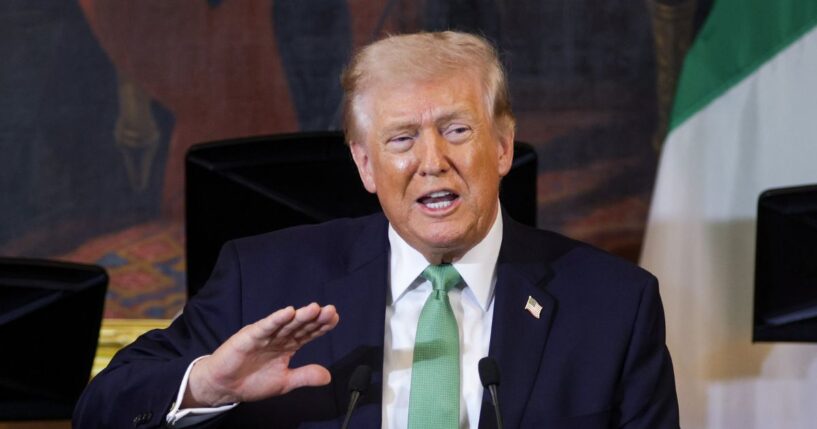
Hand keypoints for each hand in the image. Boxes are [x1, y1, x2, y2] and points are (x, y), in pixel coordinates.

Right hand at [182, 303, 338, 406]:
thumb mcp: (284, 382)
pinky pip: (265, 327)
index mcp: (288, 346)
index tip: (335, 318)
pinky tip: (288, 312)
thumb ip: (305, 376)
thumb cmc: (252, 382)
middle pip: (300, 325)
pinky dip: (276, 319)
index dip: (321, 326)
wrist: (224, 387)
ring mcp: (265, 335)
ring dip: (299, 316)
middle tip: (330, 310)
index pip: (308, 333)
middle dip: (315, 318)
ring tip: (314, 308)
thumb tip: (329, 377)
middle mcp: (279, 337)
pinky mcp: (250, 336)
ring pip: (285, 324)